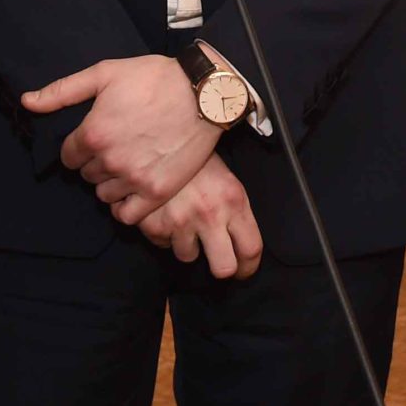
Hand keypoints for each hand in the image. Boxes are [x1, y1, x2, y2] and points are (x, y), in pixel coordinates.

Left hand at [23, 54, 221, 224]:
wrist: (203, 93)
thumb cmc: (154, 78)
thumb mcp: (105, 73)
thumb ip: (62, 91)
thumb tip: (26, 101)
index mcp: (93, 133)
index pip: (68, 157)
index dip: (80, 146)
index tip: (97, 137)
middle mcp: (110, 160)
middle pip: (87, 175)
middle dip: (96, 162)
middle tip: (118, 145)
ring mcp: (134, 179)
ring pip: (104, 195)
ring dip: (111, 183)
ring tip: (128, 164)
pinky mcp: (157, 192)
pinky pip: (126, 215)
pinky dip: (125, 205)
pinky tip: (133, 188)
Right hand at [138, 154, 262, 279]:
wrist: (157, 135)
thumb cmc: (196, 158)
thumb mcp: (226, 178)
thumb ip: (235, 210)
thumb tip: (240, 243)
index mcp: (233, 200)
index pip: (251, 249)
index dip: (249, 267)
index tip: (244, 270)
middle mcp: (209, 214)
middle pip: (224, 268)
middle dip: (222, 268)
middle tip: (218, 259)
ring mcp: (180, 221)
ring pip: (188, 256)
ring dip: (187, 243)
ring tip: (183, 219)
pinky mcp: (154, 224)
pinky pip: (162, 244)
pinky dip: (163, 233)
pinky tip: (164, 212)